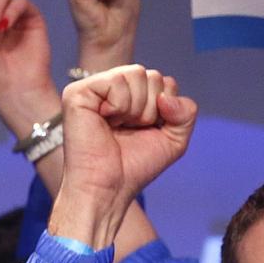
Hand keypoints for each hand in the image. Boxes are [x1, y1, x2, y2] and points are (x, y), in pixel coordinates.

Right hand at [50, 66, 196, 248]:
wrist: (108, 189)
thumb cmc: (133, 167)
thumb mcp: (174, 140)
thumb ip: (186, 112)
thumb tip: (166, 97)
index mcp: (130, 97)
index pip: (163, 81)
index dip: (164, 108)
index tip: (145, 131)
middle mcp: (111, 89)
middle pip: (151, 75)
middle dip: (150, 109)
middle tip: (130, 131)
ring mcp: (93, 89)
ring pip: (135, 73)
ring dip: (135, 108)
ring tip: (118, 127)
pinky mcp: (77, 93)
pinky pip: (116, 80)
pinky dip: (119, 104)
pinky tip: (106, 119)